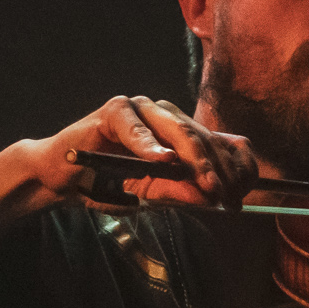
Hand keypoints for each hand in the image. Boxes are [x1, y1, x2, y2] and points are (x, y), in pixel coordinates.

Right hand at [18, 95, 258, 207]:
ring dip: (194, 159)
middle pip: (204, 138)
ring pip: (178, 130)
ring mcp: (142, 109)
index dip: (235, 167)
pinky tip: (162, 160)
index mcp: (183, 134)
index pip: (221, 144)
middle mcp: (167, 116)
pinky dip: (149, 145)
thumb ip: (183, 193)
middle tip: (227, 196)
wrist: (65, 179)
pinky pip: (136, 127)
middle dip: (219, 170)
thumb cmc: (110, 184)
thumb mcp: (154, 195)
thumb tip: (214, 198)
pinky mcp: (114, 111)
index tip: (243, 195)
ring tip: (208, 183)